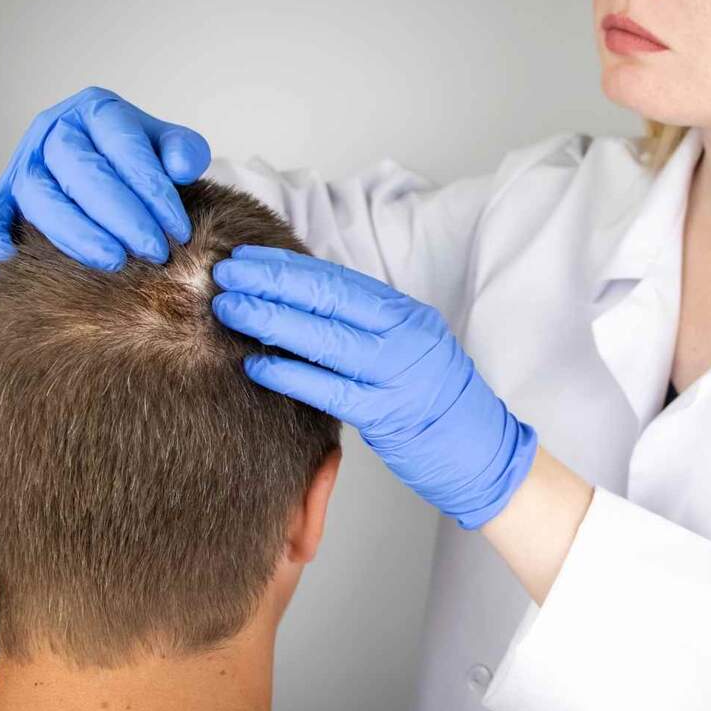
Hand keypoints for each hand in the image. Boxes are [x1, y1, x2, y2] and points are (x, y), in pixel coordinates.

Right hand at [0, 86, 210, 271]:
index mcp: (97, 110)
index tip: (179, 230)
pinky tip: (10, 263)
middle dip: (121, 217)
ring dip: (76, 233)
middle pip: (79, 171)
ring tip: (114, 262)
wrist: (116, 164)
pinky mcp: (5, 196)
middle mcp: (54, 131)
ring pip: (39, 197)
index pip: (122, 146)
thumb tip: (180, 168)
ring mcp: (25, 163)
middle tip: (154, 251)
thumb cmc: (147, 158)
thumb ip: (185, 151)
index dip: (152, 190)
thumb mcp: (173, 145)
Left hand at [210, 245, 538, 529]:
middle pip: (329, 299)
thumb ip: (367, 328)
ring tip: (231, 309)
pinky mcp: (389, 414)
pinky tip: (257, 365)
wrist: (485, 452)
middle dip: (272, 282)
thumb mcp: (411, 349)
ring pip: (325, 338)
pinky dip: (291, 374)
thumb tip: (302, 307)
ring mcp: (399, 374)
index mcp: (408, 315)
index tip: (248, 258)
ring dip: (272, 320)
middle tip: (226, 274)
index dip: (289, 267)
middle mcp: (406, 336)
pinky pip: (331, 390)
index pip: (339, 280)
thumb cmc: (440, 404)